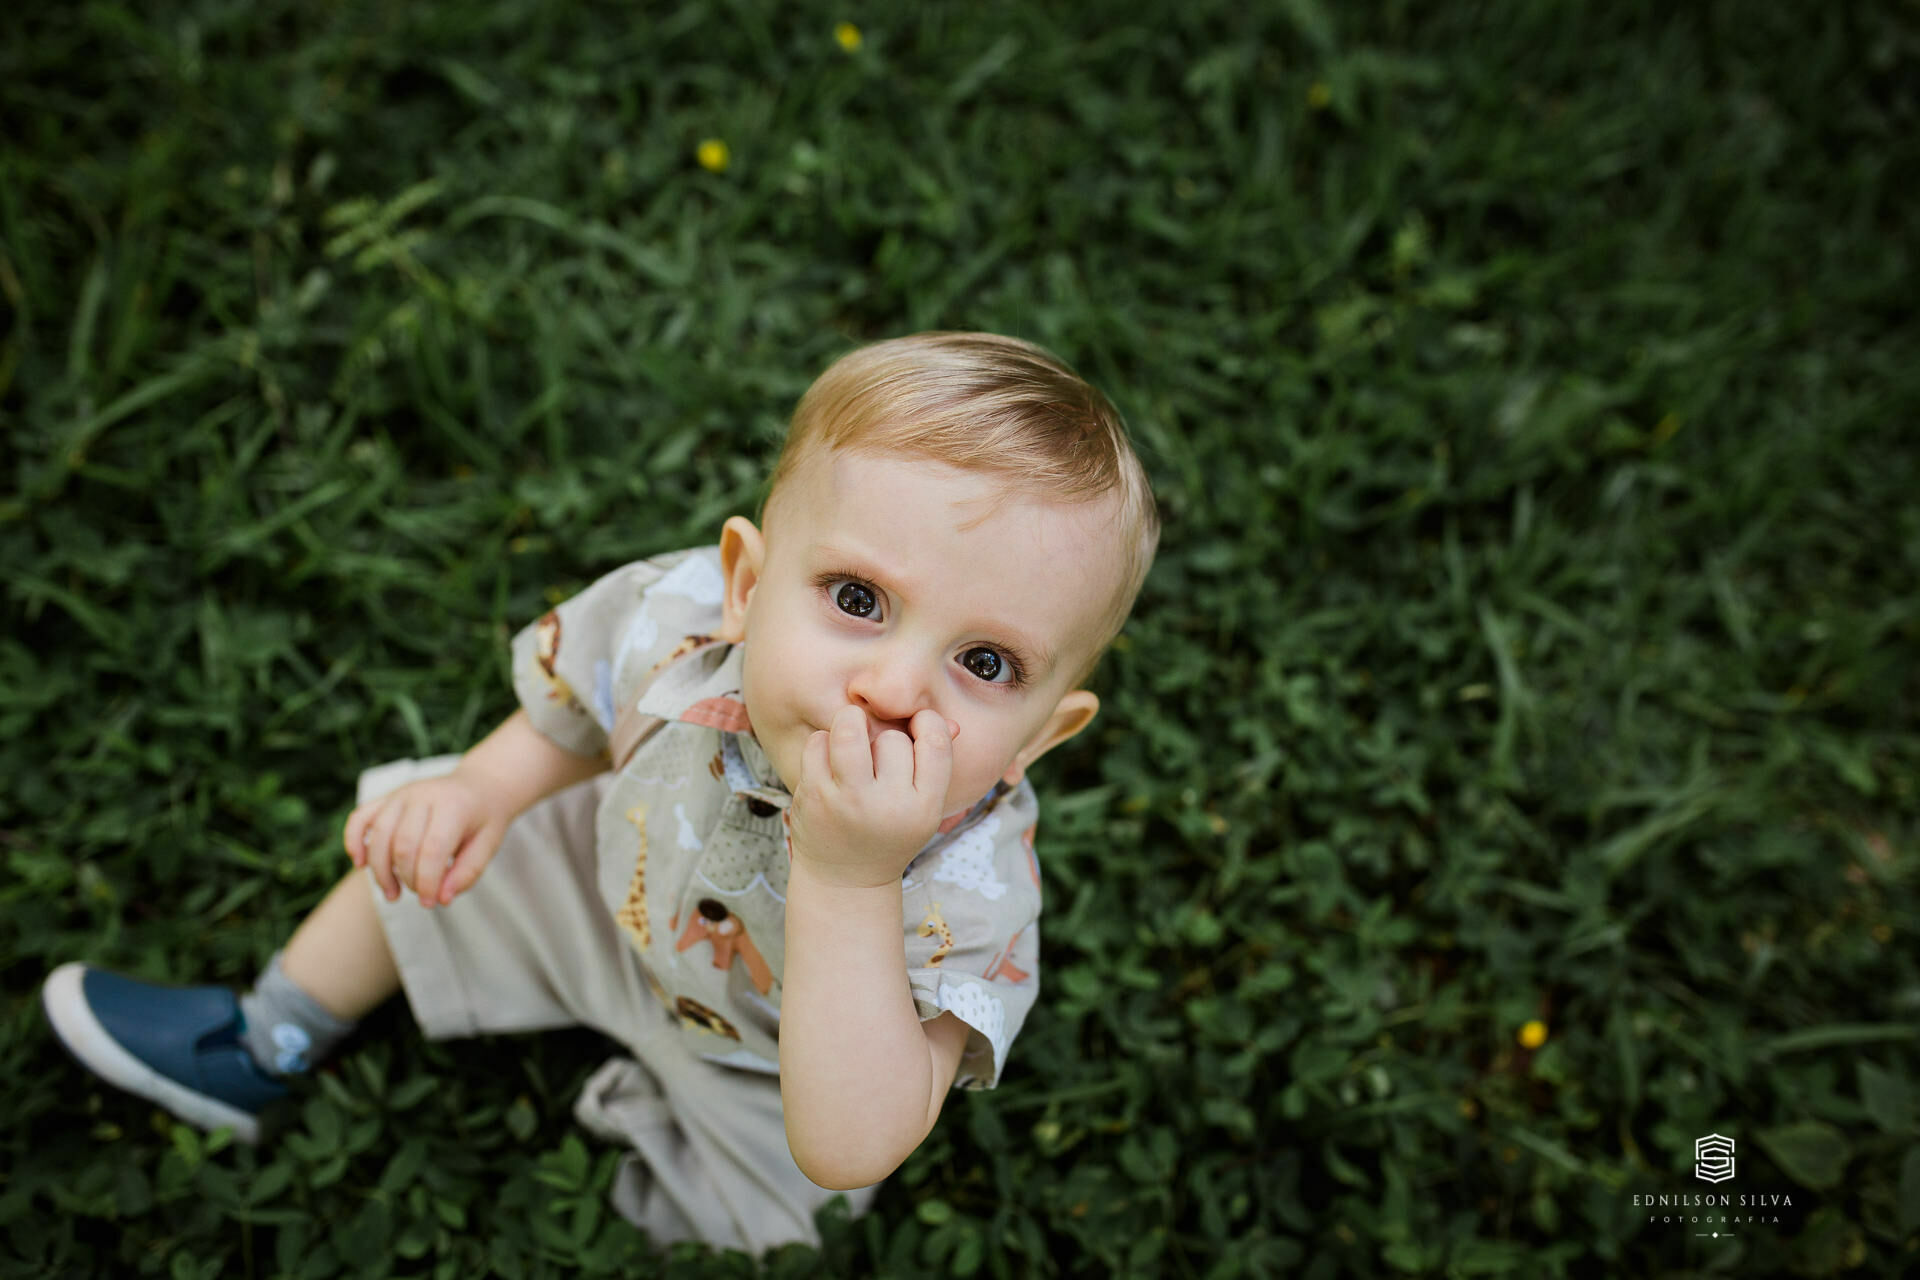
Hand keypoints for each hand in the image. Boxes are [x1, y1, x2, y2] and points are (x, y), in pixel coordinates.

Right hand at [343, 771, 508, 907]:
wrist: (480, 784)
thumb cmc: (484, 820)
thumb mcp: (489, 844)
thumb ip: (467, 872)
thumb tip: (441, 899)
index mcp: (454, 805)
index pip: (432, 849)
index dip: (427, 882)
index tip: (430, 903)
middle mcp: (423, 794)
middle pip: (402, 845)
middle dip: (408, 879)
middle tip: (420, 896)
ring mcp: (402, 793)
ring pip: (379, 835)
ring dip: (380, 871)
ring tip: (393, 894)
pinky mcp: (387, 797)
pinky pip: (360, 817)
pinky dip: (354, 841)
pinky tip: (360, 864)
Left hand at [786, 705, 956, 888]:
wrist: (842, 881)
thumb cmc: (887, 834)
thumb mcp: (922, 811)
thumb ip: (935, 766)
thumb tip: (949, 722)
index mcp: (924, 808)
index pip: (935, 743)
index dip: (927, 723)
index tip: (915, 728)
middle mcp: (888, 806)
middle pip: (893, 738)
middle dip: (884, 737)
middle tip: (877, 755)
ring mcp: (848, 802)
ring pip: (850, 731)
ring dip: (850, 724)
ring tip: (851, 734)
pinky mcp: (814, 797)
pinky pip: (817, 743)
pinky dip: (822, 743)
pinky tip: (828, 759)